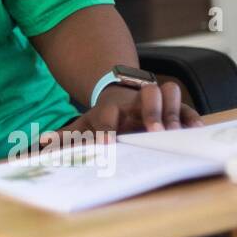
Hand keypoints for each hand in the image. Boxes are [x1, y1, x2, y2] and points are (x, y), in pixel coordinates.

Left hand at [38, 81, 202, 149]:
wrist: (120, 94)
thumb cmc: (103, 116)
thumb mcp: (83, 124)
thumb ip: (66, 135)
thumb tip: (41, 143)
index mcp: (111, 107)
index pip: (107, 115)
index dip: (106, 128)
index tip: (107, 144)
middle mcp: (134, 101)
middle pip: (146, 95)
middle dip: (151, 112)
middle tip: (152, 133)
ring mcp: (155, 102)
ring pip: (167, 91)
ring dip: (172, 110)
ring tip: (174, 132)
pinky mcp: (173, 107)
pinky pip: (185, 107)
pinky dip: (191, 116)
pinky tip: (195, 130)